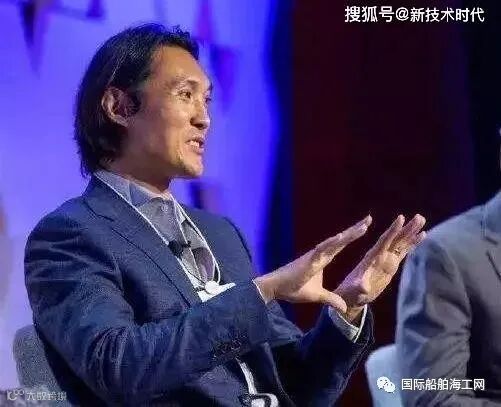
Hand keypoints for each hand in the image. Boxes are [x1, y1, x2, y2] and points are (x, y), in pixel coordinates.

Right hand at [254, 216, 372, 310]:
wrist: (276, 288)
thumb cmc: (293, 288)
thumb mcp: (317, 296)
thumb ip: (331, 299)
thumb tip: (344, 309)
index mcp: (323, 259)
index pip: (341, 245)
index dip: (353, 236)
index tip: (365, 226)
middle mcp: (320, 254)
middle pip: (341, 240)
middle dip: (355, 230)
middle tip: (369, 219)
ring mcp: (315, 256)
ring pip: (334, 242)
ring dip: (348, 235)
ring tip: (363, 227)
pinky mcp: (308, 260)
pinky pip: (321, 249)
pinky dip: (331, 243)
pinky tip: (341, 237)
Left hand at [334, 214, 425, 320]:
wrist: (352, 295)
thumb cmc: (351, 292)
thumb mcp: (354, 290)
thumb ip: (359, 287)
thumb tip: (364, 287)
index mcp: (371, 257)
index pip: (384, 241)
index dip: (392, 230)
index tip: (401, 218)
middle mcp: (380, 255)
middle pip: (395, 238)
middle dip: (406, 228)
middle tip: (419, 216)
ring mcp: (386, 258)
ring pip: (401, 242)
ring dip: (411, 232)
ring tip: (421, 220)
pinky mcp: (391, 264)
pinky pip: (404, 251)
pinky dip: (413, 243)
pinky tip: (422, 235)